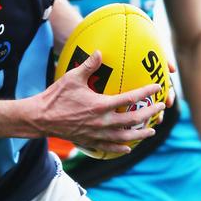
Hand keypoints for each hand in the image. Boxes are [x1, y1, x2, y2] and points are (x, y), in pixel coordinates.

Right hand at [39, 50, 164, 154]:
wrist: (40, 118)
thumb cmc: (56, 96)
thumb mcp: (72, 77)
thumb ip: (88, 65)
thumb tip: (100, 52)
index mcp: (100, 105)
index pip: (129, 98)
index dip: (146, 92)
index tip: (156, 88)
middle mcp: (102, 122)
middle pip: (133, 120)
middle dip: (149, 115)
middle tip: (160, 109)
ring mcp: (96, 134)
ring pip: (124, 137)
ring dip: (140, 134)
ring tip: (150, 131)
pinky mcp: (89, 141)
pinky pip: (109, 147)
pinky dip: (120, 148)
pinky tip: (128, 148)